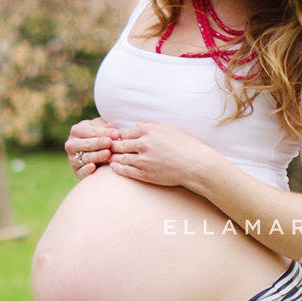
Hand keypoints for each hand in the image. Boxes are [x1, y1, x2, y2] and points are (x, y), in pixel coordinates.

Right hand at [64, 118, 120, 177]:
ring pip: (86, 157)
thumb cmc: (99, 138)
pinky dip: (87, 169)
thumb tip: (110, 126)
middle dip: (99, 143)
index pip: (91, 131)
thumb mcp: (101, 129)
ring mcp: (73, 158)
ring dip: (97, 156)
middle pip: (87, 144)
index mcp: (77, 130)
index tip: (117, 134)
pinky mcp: (76, 171)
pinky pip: (81, 170)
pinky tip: (93, 166)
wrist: (94, 156)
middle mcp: (72, 144)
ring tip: (108, 153)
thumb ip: (105, 127)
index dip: (104, 132)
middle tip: (110, 142)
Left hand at [107, 123, 221, 189]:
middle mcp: (143, 144)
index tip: (116, 138)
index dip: (119, 136)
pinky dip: (117, 169)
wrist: (195, 164)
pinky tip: (113, 167)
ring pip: (121, 158)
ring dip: (112, 157)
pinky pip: (126, 171)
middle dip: (112, 146)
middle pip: (120, 144)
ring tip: (108, 157)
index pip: (126, 132)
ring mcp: (143, 160)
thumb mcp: (168, 129)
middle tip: (106, 148)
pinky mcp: (145, 174)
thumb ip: (150, 127)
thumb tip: (137, 125)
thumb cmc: (184, 144)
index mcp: (148, 130)